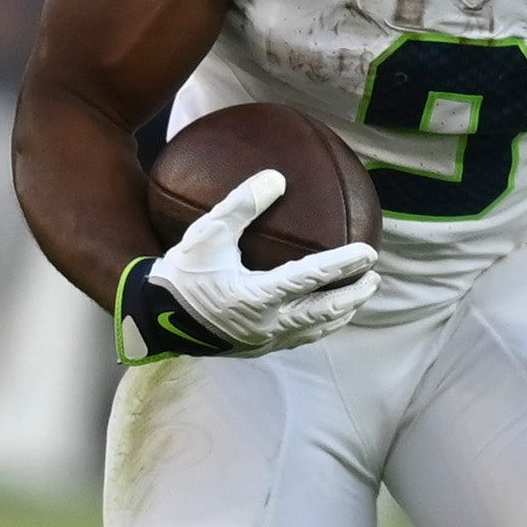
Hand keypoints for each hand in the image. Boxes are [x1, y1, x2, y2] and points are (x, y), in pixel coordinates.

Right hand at [124, 169, 378, 361]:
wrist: (152, 317)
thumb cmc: (181, 271)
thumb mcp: (207, 233)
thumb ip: (241, 204)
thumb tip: (276, 178)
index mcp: (256, 296)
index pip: (312, 278)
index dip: (344, 264)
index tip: (370, 252)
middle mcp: (266, 324)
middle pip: (324, 311)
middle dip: (353, 295)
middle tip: (375, 278)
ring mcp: (263, 340)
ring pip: (314, 329)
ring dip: (340, 314)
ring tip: (358, 300)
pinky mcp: (256, 348)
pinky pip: (297, 338)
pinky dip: (317, 326)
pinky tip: (323, 316)